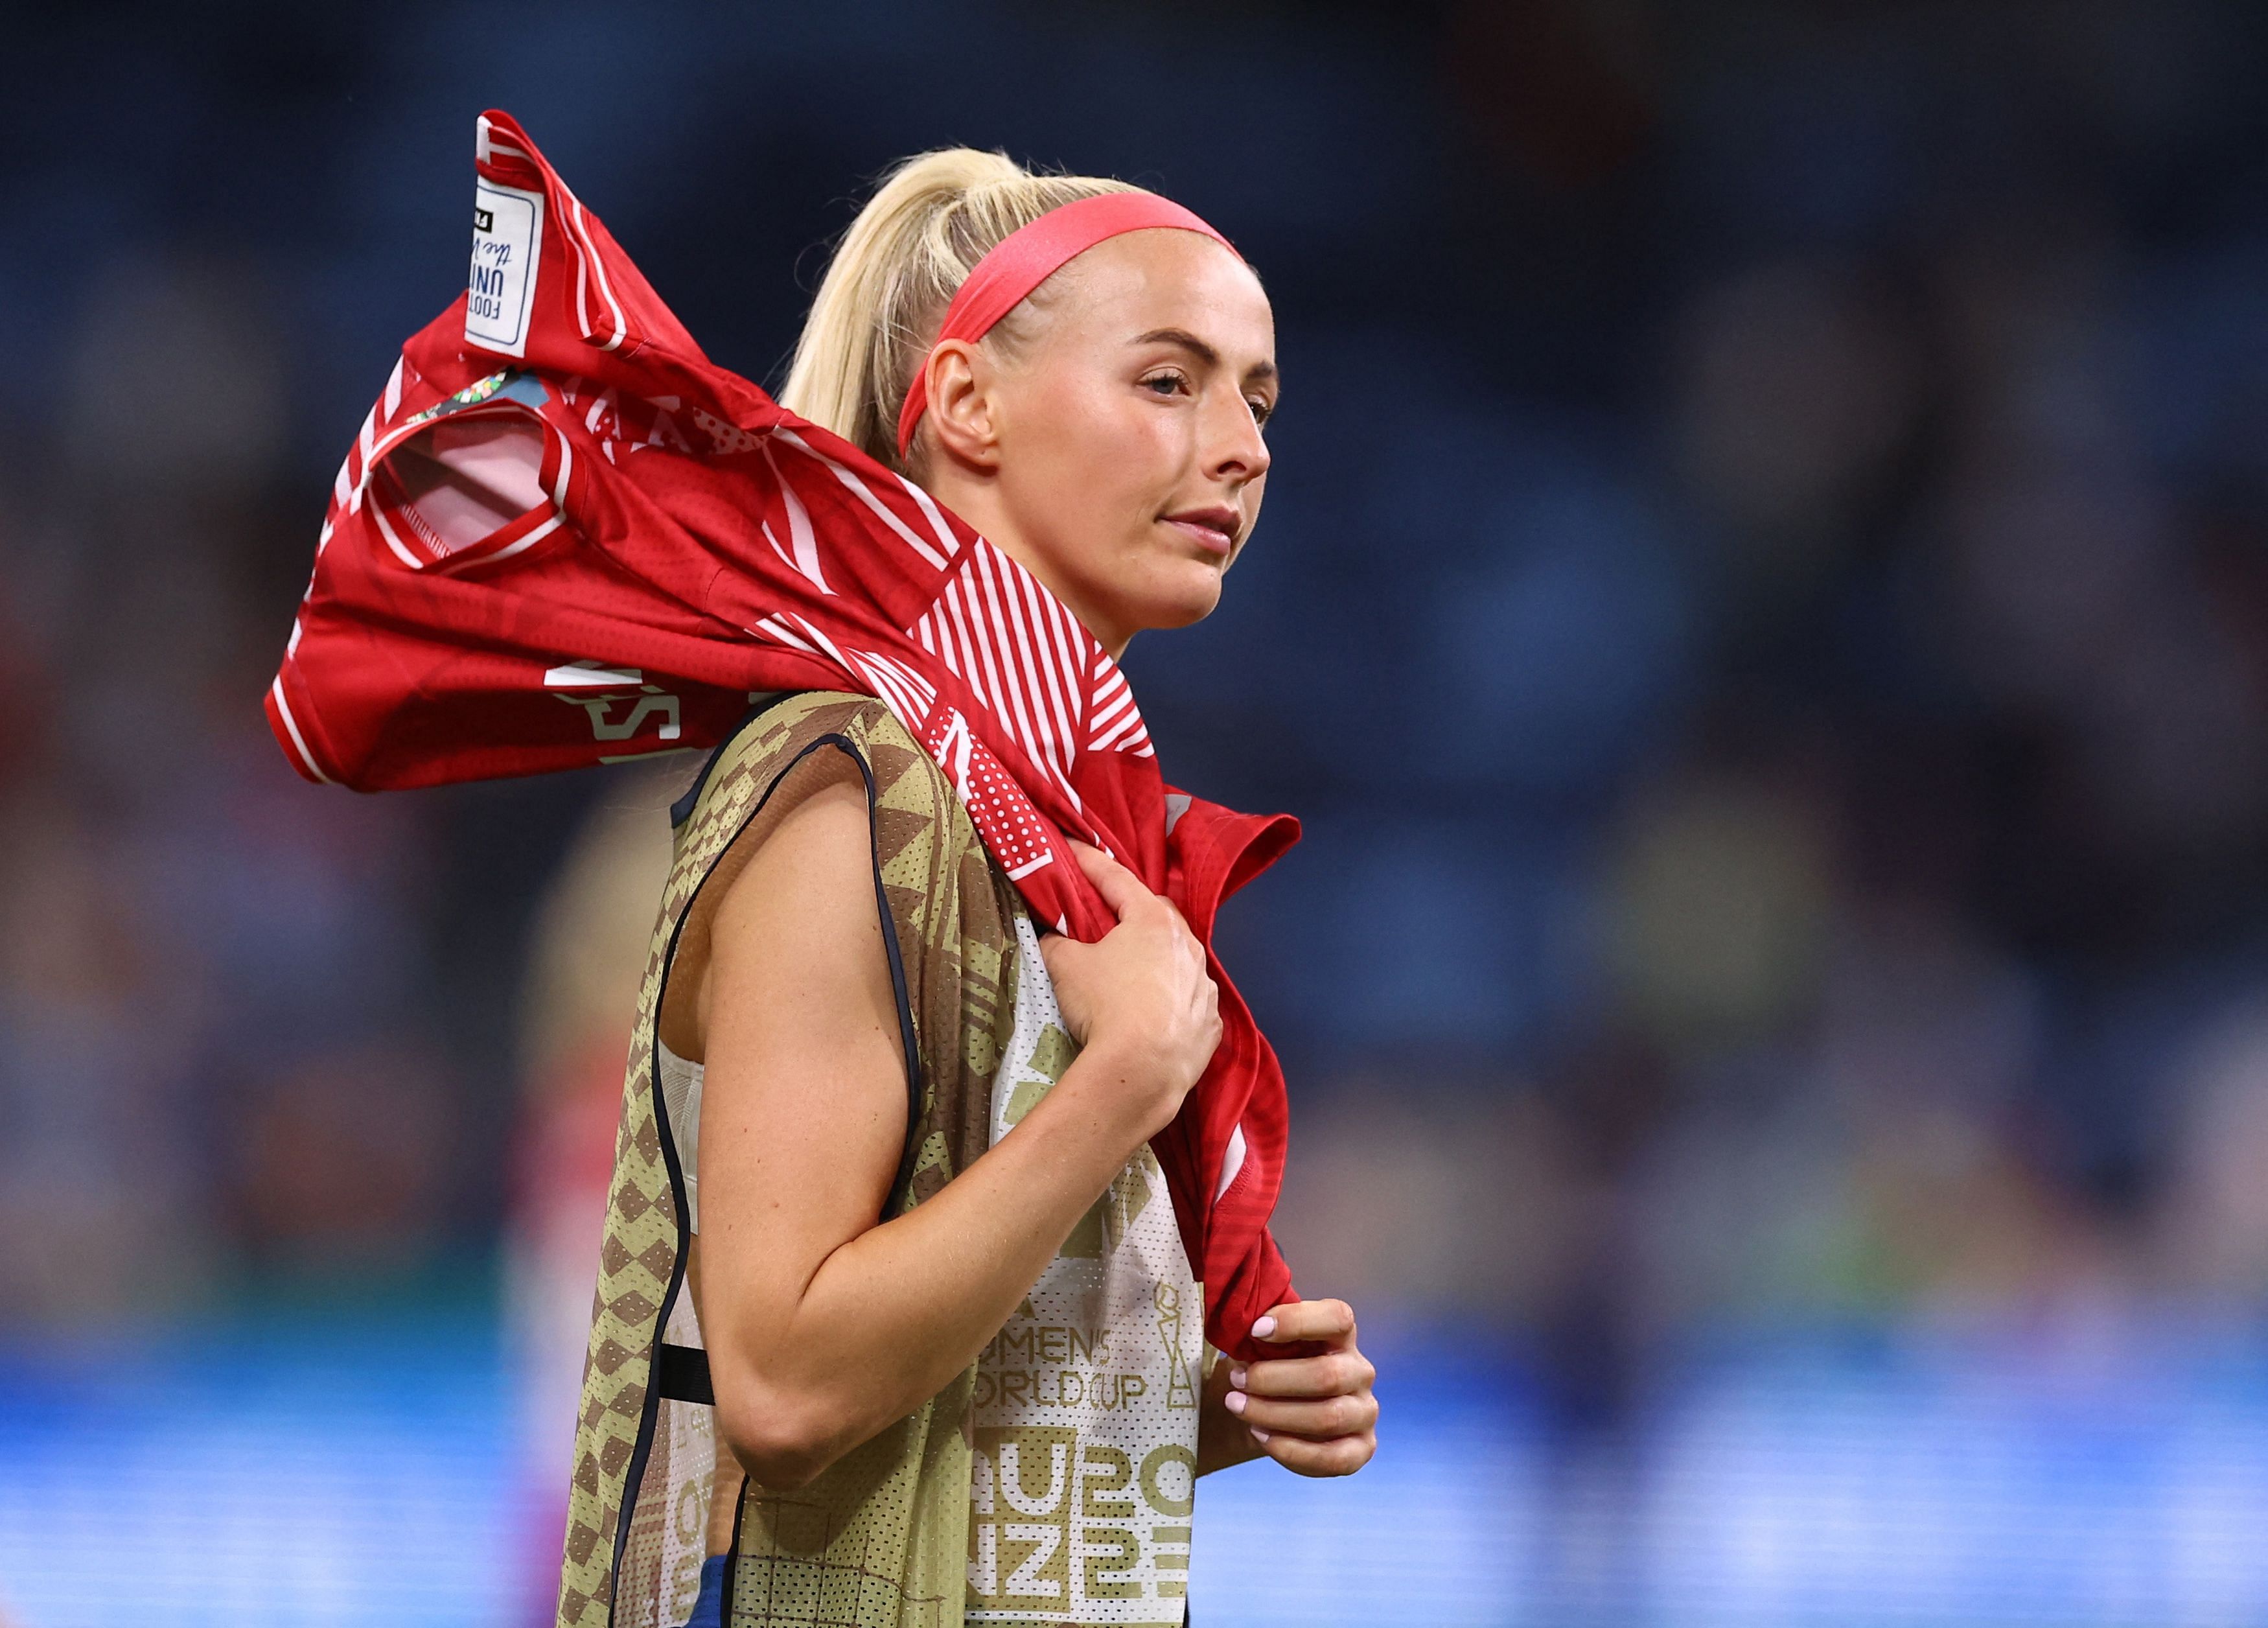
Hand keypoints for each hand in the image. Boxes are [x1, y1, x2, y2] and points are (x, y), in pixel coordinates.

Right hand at [1038, 842, 1221, 1135]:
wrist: (1142, 1070)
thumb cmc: (1105, 1006)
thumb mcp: (1065, 966)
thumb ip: (1055, 943)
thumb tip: (1052, 939)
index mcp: (1153, 921)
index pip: (1116, 879)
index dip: (1090, 862)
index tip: (1073, 848)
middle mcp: (1187, 946)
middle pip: (1157, 915)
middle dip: (1132, 910)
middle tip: (1106, 915)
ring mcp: (1204, 986)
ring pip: (1179, 959)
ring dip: (1156, 958)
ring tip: (1131, 970)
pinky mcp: (1210, 1023)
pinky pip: (1189, 999)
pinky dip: (1172, 999)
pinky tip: (1155, 1012)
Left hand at [1223, 1298, 1377, 1476]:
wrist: (1271, 1409)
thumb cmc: (1269, 1365)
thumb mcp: (1265, 1344)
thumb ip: (1262, 1334)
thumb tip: (1243, 1330)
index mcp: (1342, 1335)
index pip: (1337, 1318)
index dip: (1297, 1322)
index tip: (1255, 1330)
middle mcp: (1360, 1371)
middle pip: (1328, 1375)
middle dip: (1273, 1379)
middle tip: (1237, 1380)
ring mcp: (1364, 1411)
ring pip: (1329, 1417)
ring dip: (1275, 1414)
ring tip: (1239, 1407)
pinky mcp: (1361, 1448)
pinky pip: (1333, 1458)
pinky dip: (1291, 1450)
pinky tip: (1260, 1436)